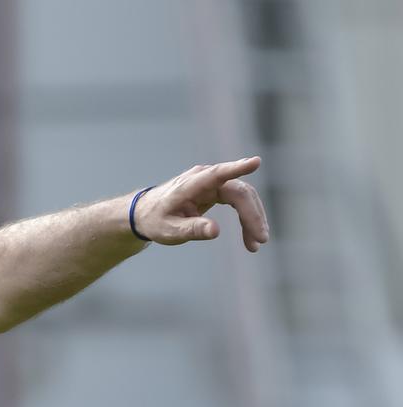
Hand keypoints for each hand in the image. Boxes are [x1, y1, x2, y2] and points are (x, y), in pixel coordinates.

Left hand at [133, 157, 270, 251]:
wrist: (146, 214)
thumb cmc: (155, 220)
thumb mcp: (169, 230)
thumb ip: (191, 229)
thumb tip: (215, 231)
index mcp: (190, 185)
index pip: (217, 174)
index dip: (237, 168)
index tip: (255, 162)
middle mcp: (204, 179)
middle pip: (238, 192)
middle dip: (252, 215)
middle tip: (260, 240)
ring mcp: (212, 183)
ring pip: (243, 196)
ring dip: (253, 218)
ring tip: (255, 244)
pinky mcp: (217, 190)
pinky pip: (239, 201)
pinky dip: (247, 218)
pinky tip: (250, 237)